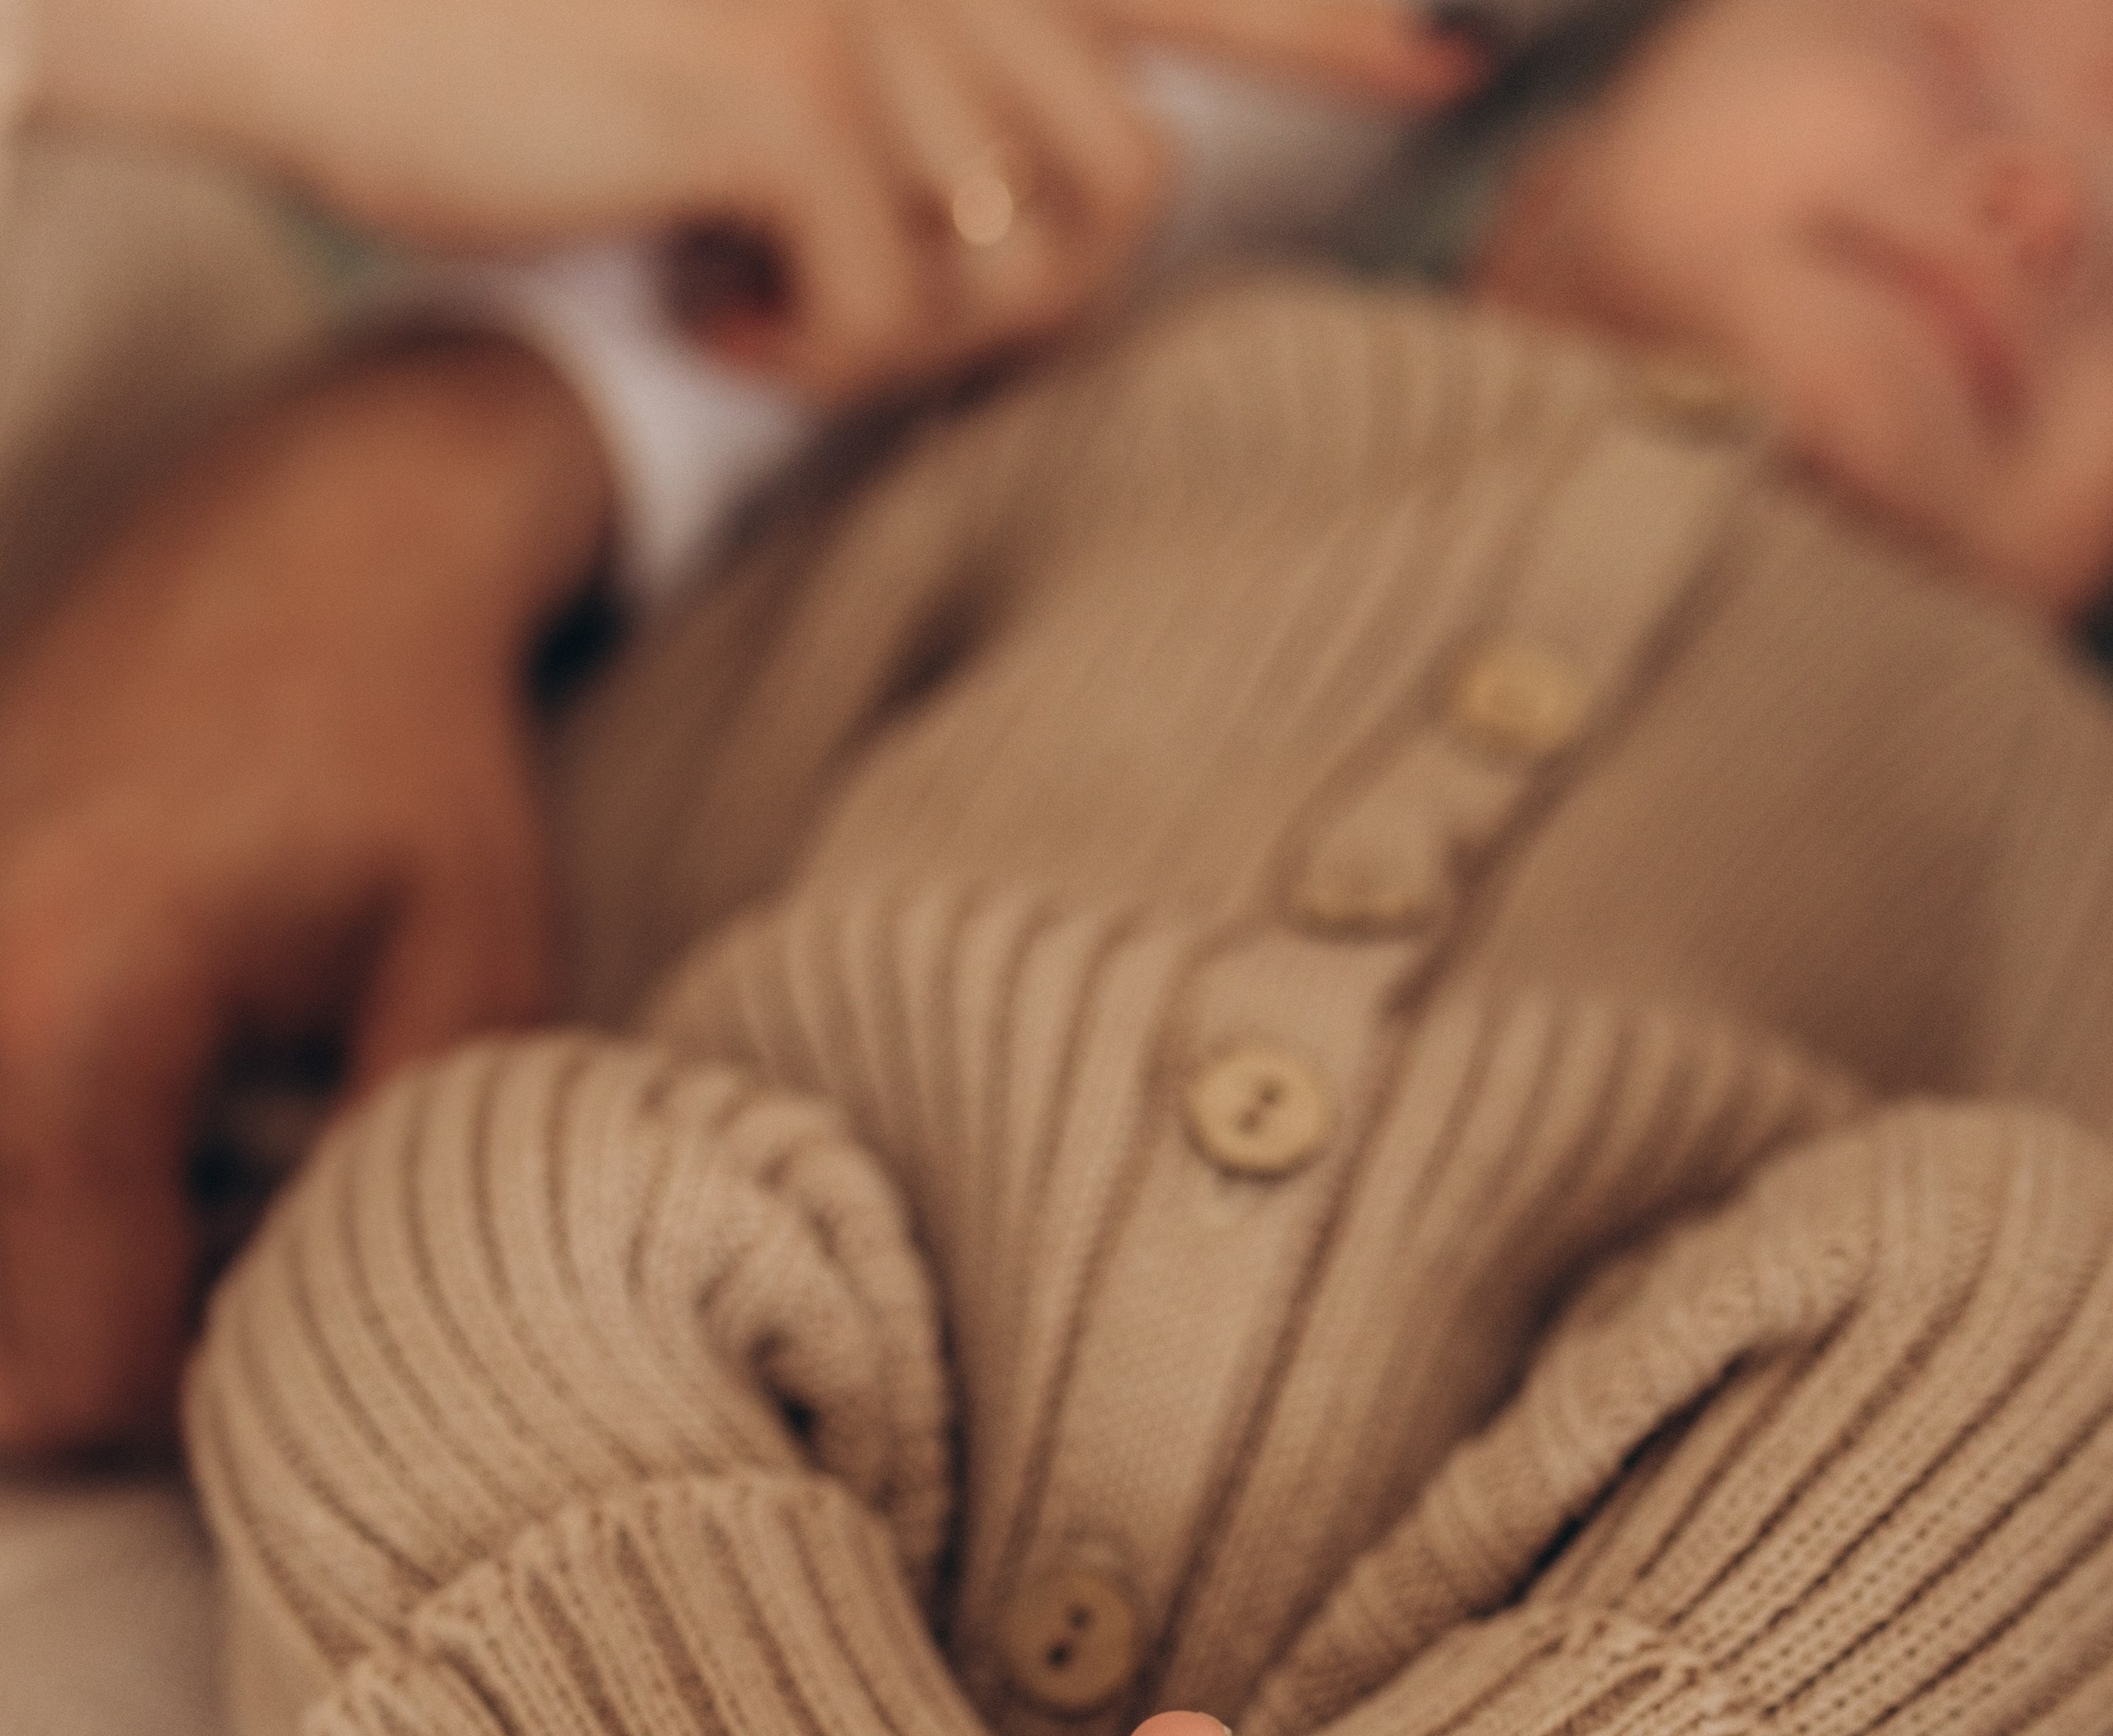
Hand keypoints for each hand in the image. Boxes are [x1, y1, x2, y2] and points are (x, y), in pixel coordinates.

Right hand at [0, 341, 610, 1454]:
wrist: (303, 539)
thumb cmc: (410, 759)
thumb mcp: (470, 984)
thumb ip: (388, 1191)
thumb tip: (322, 1365)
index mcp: (69, 1013)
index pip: (77, 1368)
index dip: (201, 1420)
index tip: (303, 1350)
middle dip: (109, 1374)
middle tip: (249, 1283)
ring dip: (52, 1291)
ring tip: (187, 1206)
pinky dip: (27, 1200)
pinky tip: (120, 1144)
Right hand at [33, 0, 1484, 399]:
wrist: (319, 3)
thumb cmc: (514, 53)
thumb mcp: (734, 66)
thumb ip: (896, 103)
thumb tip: (1013, 233)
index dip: (1321, 18)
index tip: (1440, 58)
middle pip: (1120, 186)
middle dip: (1015, 313)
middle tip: (855, 330)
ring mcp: (866, 1)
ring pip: (1021, 263)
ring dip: (897, 345)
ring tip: (749, 303)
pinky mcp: (784, 87)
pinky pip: (893, 308)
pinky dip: (798, 360)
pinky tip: (687, 301)